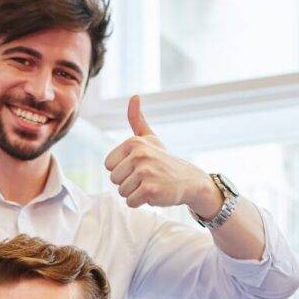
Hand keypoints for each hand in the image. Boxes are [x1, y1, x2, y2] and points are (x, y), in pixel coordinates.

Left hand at [103, 96, 220, 214]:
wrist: (189, 180)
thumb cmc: (164, 160)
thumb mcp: (150, 138)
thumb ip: (137, 120)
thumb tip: (134, 96)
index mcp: (133, 142)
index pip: (108, 165)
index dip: (122, 170)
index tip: (139, 166)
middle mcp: (138, 155)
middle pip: (114, 180)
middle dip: (128, 182)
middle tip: (146, 177)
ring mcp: (145, 172)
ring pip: (122, 192)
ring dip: (135, 193)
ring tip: (151, 184)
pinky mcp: (150, 190)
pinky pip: (130, 202)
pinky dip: (141, 202)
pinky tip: (154, 193)